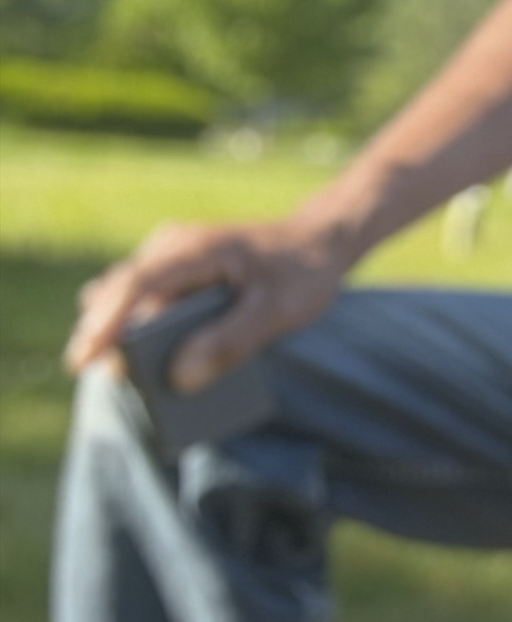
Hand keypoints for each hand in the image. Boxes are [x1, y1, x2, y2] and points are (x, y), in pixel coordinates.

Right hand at [64, 215, 355, 390]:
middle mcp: (169, 249)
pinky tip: (159, 368)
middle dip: (108, 339)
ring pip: (128, 304)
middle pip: (120, 297)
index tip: (84, 359)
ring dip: (126, 339)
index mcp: (193, 250)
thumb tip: (180, 378)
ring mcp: (167, 261)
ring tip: (134, 378)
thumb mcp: (279, 310)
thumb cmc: (301, 272)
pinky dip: (145, 335)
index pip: (135, 285)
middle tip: (112, 380)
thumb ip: (232, 342)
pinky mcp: (173, 277)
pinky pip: (147, 307)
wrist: (318, 241)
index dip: (105, 324)